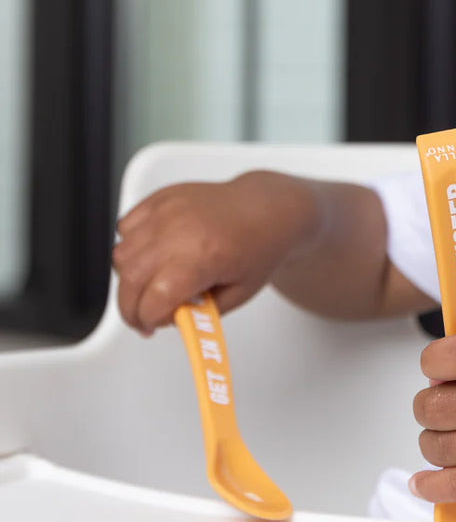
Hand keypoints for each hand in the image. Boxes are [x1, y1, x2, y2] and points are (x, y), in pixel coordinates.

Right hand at [113, 172, 319, 334]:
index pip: (154, 300)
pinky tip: (154, 255)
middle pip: (130, 280)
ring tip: (154, 283)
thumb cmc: (259, 247)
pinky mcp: (162, 199)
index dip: (151, 319)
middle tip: (143, 317)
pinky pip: (126, 227)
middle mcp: (179, 231)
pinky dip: (131, 245)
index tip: (156, 323)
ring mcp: (168, 211)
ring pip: (121, 254)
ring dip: (130, 277)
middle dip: (130, 308)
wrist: (268, 209)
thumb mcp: (238, 294)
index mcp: (203, 257)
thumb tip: (167, 320)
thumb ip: (200, 312)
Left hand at [410, 333, 455, 503]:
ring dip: (431, 441)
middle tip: (439, 406)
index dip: (434, 359)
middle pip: (437, 406)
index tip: (435, 366)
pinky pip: (455, 487)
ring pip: (439, 446)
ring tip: (447, 437)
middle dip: (427, 405)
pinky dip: (429, 486)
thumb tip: (435, 377)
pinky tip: (421, 481)